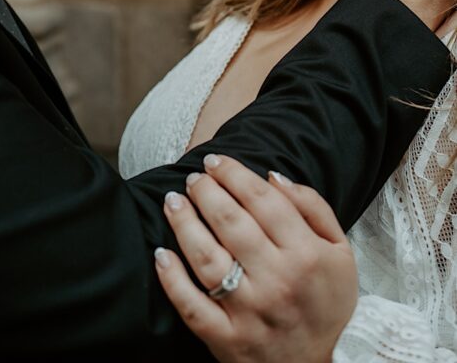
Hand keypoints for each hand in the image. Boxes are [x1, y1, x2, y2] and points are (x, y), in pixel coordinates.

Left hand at [154, 156, 355, 362]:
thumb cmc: (328, 302)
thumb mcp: (339, 250)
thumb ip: (311, 206)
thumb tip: (272, 176)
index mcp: (305, 254)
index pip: (261, 199)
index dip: (233, 174)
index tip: (215, 161)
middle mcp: (277, 280)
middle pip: (230, 221)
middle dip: (205, 190)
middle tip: (193, 178)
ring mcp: (249, 312)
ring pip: (206, 257)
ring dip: (183, 223)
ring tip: (173, 201)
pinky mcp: (227, 340)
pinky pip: (192, 307)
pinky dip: (172, 279)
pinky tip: (160, 254)